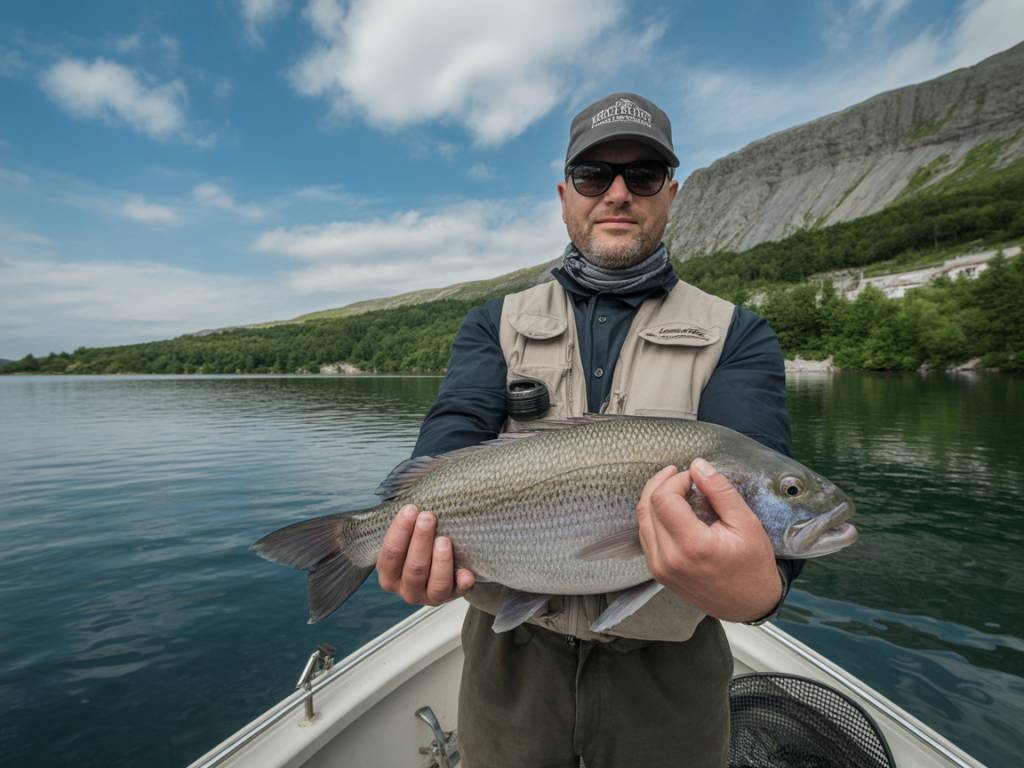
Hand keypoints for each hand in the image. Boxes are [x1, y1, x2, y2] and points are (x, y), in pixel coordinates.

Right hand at [376, 504, 475, 605]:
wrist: (439, 566)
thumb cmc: (418, 545)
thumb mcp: (406, 538)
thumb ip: (406, 525)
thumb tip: (412, 504)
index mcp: (389, 574)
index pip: (390, 555)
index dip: (400, 531)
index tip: (411, 509)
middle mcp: (407, 590)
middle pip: (414, 569)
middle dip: (421, 540)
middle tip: (428, 517)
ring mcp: (429, 597)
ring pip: (436, 584)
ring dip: (441, 560)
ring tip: (444, 540)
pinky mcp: (451, 597)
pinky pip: (458, 592)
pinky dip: (462, 582)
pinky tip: (466, 571)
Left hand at [635, 459, 782, 621]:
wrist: (749, 605)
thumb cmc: (753, 565)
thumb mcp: (746, 523)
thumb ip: (720, 491)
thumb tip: (697, 465)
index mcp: (692, 546)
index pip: (663, 499)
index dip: (675, 480)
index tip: (693, 477)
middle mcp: (668, 559)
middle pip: (647, 507)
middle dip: (662, 484)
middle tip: (681, 475)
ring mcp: (659, 568)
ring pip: (642, 520)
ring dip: (655, 498)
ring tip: (677, 488)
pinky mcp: (657, 572)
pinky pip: (645, 535)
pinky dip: (654, 516)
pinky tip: (672, 509)